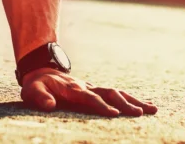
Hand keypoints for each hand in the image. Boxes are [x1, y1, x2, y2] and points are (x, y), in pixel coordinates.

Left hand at [20, 68, 157, 116]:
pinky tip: (145, 107)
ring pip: (117, 93)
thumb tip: (48, 105)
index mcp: (73, 90)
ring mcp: (94, 88)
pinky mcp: (97, 90)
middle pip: (109, 93)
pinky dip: (131, 99)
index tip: (114, 114)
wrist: (43, 71)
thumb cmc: (37, 85)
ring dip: (134, 101)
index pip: (90, 98)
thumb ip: (40, 97)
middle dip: (124, 104)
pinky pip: (117, 94)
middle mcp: (87, 87)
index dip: (101, 106)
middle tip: (140, 114)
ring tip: (152, 109)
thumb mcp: (32, 91)